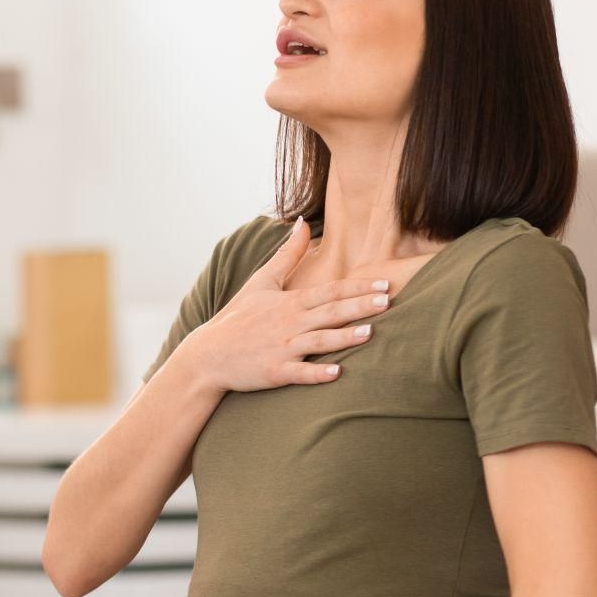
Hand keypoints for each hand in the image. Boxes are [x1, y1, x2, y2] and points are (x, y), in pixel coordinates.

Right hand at [183, 219, 394, 394]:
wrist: (208, 354)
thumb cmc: (238, 317)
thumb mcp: (261, 281)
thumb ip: (287, 254)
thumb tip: (302, 222)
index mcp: (290, 302)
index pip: (330, 291)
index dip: (358, 287)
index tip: (384, 283)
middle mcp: (290, 323)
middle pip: (330, 312)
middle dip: (359, 306)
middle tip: (387, 301)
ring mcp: (282, 348)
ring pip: (318, 341)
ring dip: (344, 337)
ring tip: (370, 333)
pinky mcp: (274, 372)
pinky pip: (299, 373)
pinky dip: (316, 373)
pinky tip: (336, 373)